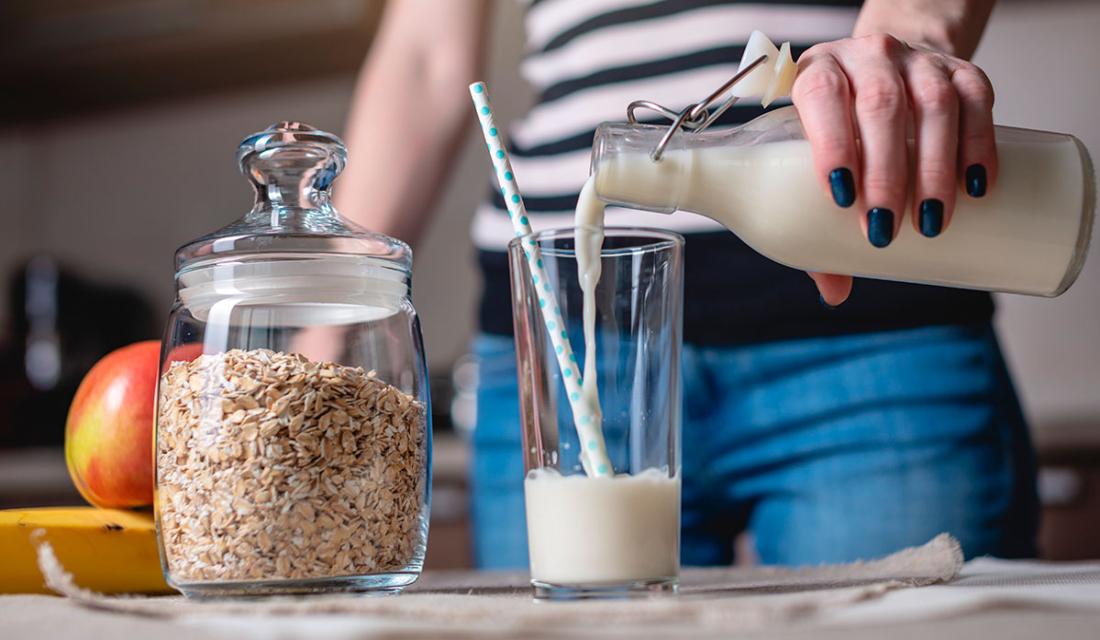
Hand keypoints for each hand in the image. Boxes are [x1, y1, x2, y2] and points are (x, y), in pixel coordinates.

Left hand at [791, 34, 996, 305]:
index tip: (841, 196)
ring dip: (935, 167)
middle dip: (887, 172)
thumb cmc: (841, 128)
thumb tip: (835, 292)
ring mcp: (918, 61)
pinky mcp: (962, 70)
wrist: (888, 71)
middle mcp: (867, 57)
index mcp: (818, 73)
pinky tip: (978, 185)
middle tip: (887, 229)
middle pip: (881, 107)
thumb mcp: (815, 159)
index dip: (831, 143)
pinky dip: (979, 145)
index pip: (821, 96)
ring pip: (933, 105)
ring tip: (932, 221)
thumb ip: (816, 220)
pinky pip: (977, 102)